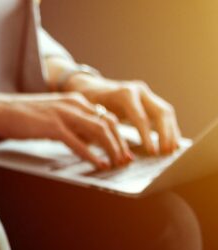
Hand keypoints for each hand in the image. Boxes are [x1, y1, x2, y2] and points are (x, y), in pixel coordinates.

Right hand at [0, 92, 129, 168]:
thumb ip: (68, 123)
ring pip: (99, 131)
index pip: (105, 116)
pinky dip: (92, 155)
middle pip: (108, 123)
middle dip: (121, 143)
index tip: (122, 149)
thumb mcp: (51, 114)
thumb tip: (82, 138)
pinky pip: (79, 143)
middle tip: (126, 159)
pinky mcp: (54, 127)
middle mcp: (74, 104)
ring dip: (112, 149)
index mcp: (75, 100)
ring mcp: (65, 115)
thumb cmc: (20, 114)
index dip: (118, 134)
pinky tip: (99, 164)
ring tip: (116, 163)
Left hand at [63, 74, 180, 154]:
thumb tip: (100, 149)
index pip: (140, 117)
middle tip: (166, 153)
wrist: (91, 88)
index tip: (151, 152)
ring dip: (171, 131)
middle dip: (165, 133)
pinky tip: (172, 142)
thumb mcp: (88, 113)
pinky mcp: (149, 100)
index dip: (147, 136)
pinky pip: (163, 114)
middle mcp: (139, 91)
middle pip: (160, 112)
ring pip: (166, 112)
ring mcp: (146, 94)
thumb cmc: (86, 103)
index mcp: (124, 94)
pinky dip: (169, 127)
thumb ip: (96, 127)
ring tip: (172, 150)